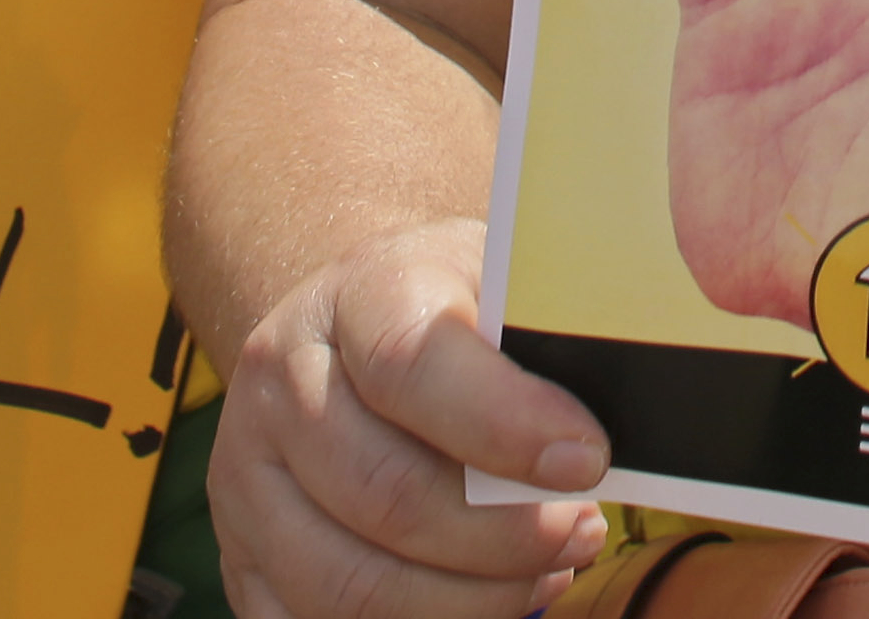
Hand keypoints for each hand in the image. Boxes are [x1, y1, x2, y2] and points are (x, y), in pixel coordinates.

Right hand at [211, 215, 616, 618]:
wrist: (356, 324)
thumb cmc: (457, 311)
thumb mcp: (502, 283)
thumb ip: (549, 335)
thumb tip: (627, 403)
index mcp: (354, 292)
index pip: (413, 364)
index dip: (506, 425)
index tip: (590, 461)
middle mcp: (280, 380)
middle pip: (386, 494)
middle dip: (504, 538)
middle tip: (583, 532)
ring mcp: (245, 477)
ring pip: (349, 583)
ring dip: (468, 601)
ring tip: (545, 573)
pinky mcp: (242, 555)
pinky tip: (484, 604)